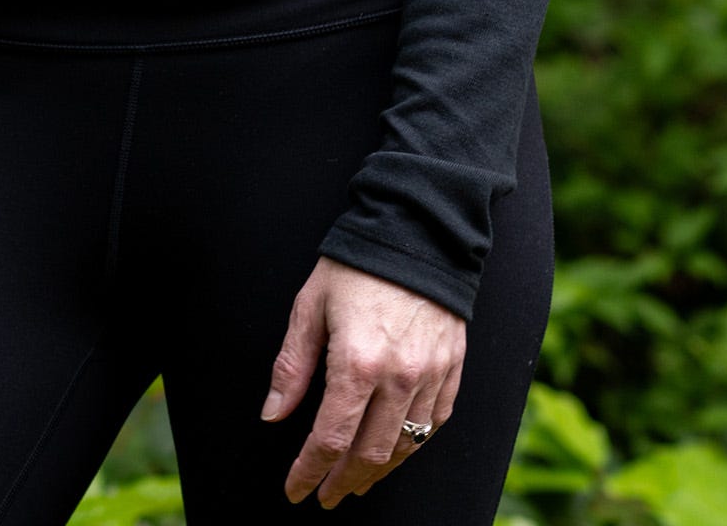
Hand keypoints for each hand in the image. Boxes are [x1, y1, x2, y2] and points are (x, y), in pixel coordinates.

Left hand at [260, 256, 465, 506]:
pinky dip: (413, 446)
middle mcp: (398, 377)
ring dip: (377, 472)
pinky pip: (435, 423)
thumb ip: (292, 367)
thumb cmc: (357, 265)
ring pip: (404, 446)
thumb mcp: (310, 307)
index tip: (295, 490)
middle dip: (342, 481)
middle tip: (326, 495)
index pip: (329, 439)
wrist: (418, 232)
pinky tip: (396, 451)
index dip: (308, 472)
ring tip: (357, 482)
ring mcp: (431, 375)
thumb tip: (273, 415)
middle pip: (369, 453)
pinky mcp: (453, 368)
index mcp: (357, 363)